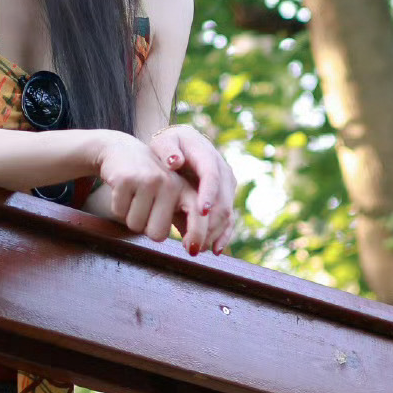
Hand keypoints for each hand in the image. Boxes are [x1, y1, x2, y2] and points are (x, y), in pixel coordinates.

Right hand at [90, 130, 197, 243]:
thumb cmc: (152, 184)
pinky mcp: (126, 179)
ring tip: (135, 198)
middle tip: (146, 209)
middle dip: (147, 228)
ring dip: (131, 217)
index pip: (199, 216)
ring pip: (136, 225)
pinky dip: (118, 207)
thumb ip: (186, 221)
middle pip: (158, 234)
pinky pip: (119, 212)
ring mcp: (148, 180)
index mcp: (186, 190)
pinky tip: (123, 191)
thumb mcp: (171, 198)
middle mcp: (171, 183)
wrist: (123, 152)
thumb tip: (196, 249)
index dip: (198, 234)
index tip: (192, 250)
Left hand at [150, 125, 236, 255]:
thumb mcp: (163, 141)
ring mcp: (226, 187)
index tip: (201, 211)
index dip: (209, 193)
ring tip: (195, 248)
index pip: (212, 175)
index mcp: (207, 156)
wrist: (179, 146)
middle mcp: (223, 172)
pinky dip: (223, 236)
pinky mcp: (225, 200)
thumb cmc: (167, 145)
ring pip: (227, 213)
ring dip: (213, 233)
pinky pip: (228, 221)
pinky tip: (214, 251)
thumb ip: (167, 149)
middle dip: (210, 223)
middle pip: (223, 199)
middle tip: (193, 240)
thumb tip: (175, 162)